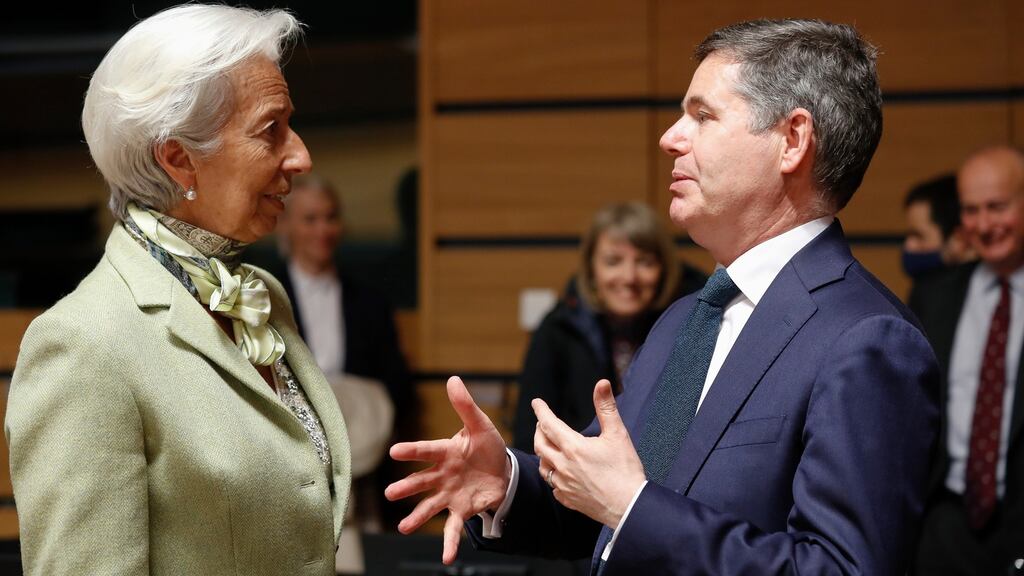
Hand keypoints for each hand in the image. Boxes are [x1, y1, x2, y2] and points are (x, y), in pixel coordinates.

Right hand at [385, 376, 510, 564]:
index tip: (395, 452)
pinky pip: (452, 528)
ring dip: (417, 518)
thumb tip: (452, 379)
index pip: (427, 451)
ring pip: (430, 507)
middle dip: (407, 488)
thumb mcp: (481, 425)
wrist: (503, 471)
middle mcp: (442, 475)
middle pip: (422, 482)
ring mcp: (449, 494)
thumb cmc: (487, 446)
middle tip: (389, 494)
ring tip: (404, 528)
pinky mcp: (461, 510)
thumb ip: (465, 406)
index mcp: (446, 452)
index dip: (412, 451)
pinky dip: (449, 544)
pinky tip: (446, 558)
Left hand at [533, 379, 645, 528]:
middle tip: (542, 423)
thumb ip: (606, 407)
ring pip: (543, 466)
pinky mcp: (568, 499)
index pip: (549, 424)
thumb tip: (601, 383)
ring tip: (549, 447)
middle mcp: (563, 466)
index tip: (536, 403)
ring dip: (543, 454)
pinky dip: (553, 476)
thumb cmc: (625, 470)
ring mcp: (563, 484)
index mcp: (573, 447)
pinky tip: (560, 474)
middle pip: (540, 444)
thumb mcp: (618, 434)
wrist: (629, 506)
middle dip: (539, 431)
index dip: (541, 411)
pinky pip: (553, 486)